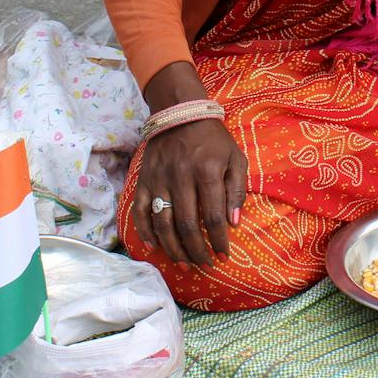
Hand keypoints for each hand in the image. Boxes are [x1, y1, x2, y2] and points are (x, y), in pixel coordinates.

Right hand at [134, 61, 247, 265]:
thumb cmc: (214, 139)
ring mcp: (158, 179)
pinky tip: (154, 247)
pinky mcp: (143, 179)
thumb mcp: (236, 158)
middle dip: (197, 251)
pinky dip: (144, 232)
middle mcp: (180, 177)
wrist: (180, 112)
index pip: (212, 216)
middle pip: (186, 225)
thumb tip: (233, 223)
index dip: (218, 241)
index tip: (224, 256)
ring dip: (173, 248)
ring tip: (185, 264)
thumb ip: (237, 190)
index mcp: (207, 172)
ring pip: (162, 223)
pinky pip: (140, 211)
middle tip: (205, 264)